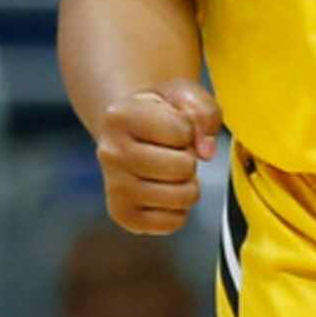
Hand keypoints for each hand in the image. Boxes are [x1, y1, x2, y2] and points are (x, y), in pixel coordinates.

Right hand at [95, 80, 221, 234]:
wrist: (133, 130)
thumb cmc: (163, 111)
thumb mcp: (186, 95)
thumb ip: (205, 113)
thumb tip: (206, 152)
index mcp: (119, 116)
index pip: (182, 131)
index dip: (188, 128)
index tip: (170, 125)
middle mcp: (109, 153)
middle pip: (183, 167)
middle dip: (189, 158)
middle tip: (171, 151)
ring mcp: (113, 188)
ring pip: (183, 196)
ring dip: (188, 183)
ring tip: (169, 170)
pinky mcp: (123, 216)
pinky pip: (174, 222)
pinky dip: (180, 208)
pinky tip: (164, 189)